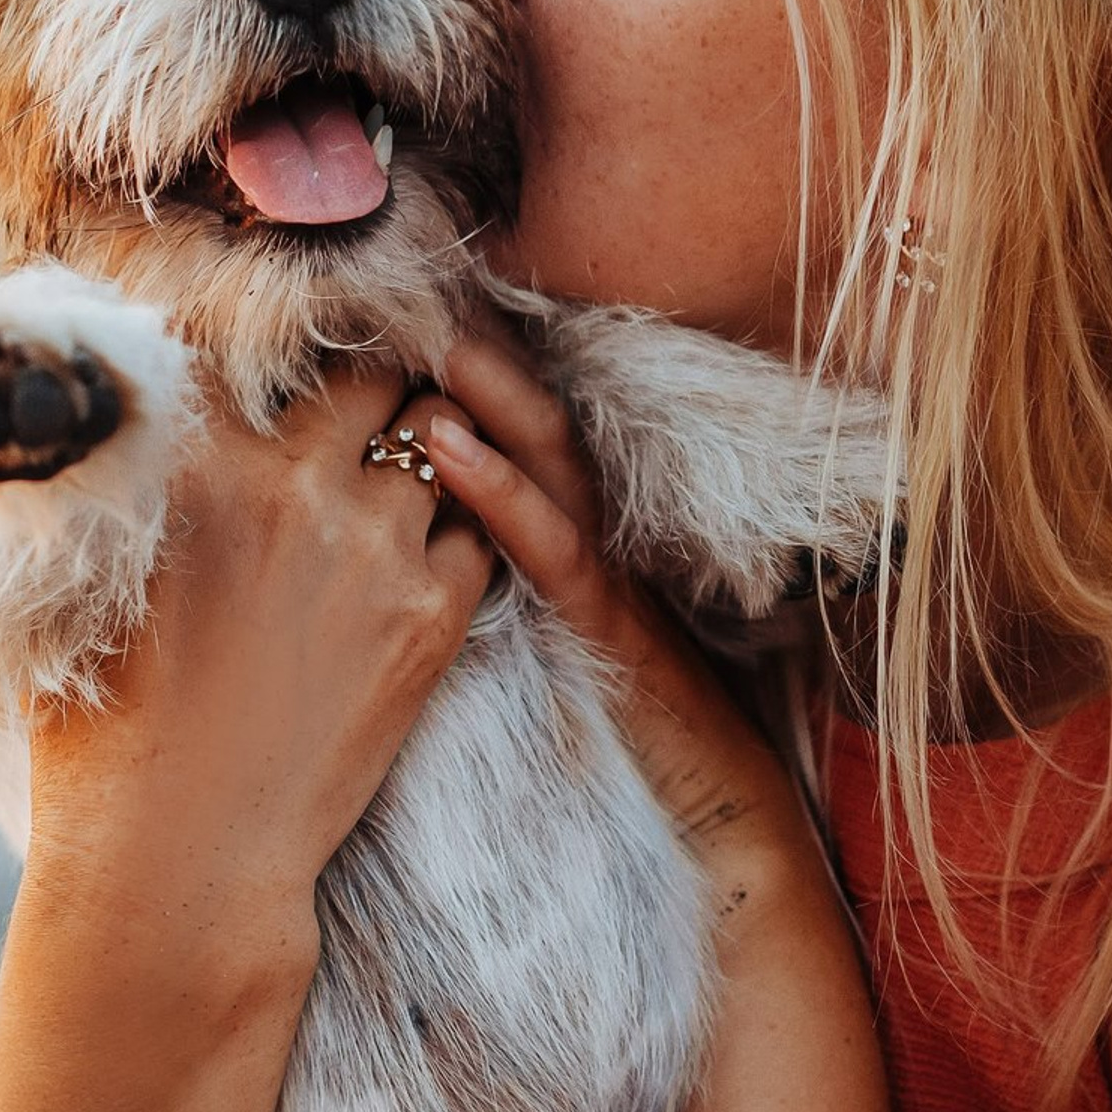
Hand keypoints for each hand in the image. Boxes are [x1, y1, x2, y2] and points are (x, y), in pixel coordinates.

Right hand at [21, 364, 493, 997]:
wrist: (182, 857)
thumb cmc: (105, 727)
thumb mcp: (87, 573)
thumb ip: (128, 471)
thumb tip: (130, 397)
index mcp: (190, 459)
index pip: (250, 343)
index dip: (280, 333)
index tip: (295, 333)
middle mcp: (288, 482)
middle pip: (371, 373)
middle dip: (378, 377)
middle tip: (379, 394)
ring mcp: (371, 543)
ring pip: (439, 438)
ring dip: (431, 446)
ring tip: (417, 463)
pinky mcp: (433, 612)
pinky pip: (480, 525)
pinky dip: (465, 523)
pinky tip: (435, 542)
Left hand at [427, 325, 823, 896]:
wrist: (720, 819)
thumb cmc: (624, 742)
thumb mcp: (553, 645)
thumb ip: (503, 580)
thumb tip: (421, 535)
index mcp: (579, 535)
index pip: (519, 427)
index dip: (464, 368)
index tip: (391, 317)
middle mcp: (601, 533)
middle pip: (533, 413)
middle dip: (470, 351)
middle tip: (400, 293)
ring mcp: (612, 573)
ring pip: (547, 457)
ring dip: (482, 392)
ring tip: (417, 338)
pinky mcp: (613, 624)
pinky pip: (552, 542)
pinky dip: (497, 488)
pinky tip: (444, 445)